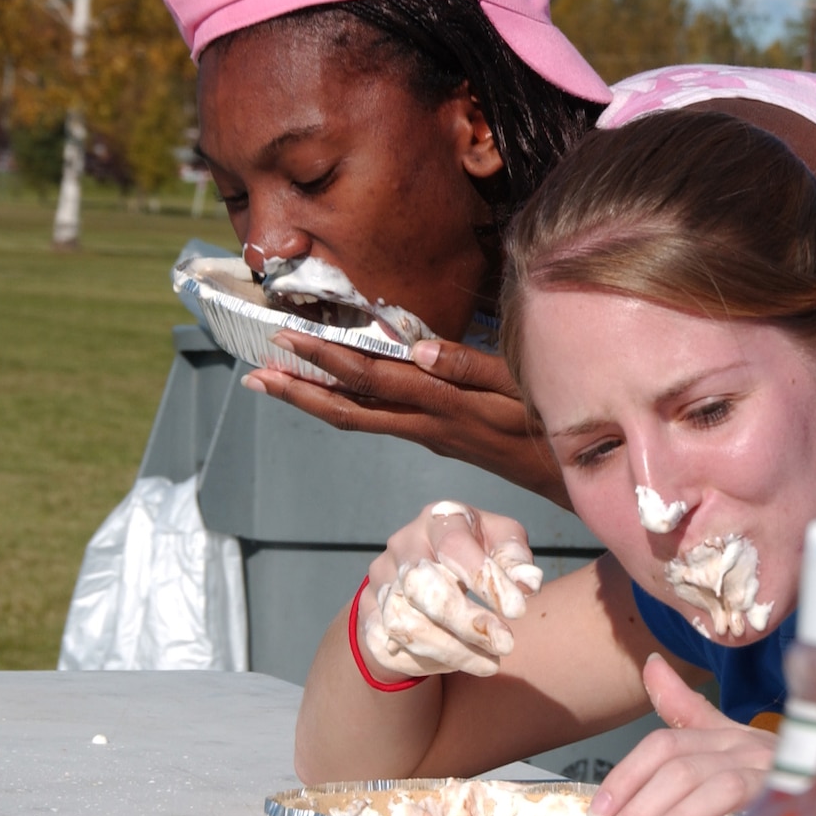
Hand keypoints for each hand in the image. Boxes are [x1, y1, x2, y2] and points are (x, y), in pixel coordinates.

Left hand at [241, 333, 568, 505]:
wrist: (562, 477)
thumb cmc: (546, 422)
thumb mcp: (517, 386)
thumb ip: (467, 365)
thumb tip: (414, 348)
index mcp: (442, 406)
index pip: (373, 378)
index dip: (326, 358)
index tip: (287, 339)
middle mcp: (425, 424)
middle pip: (348, 410)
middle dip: (298, 391)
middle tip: (253, 375)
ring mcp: (426, 434)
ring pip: (357, 418)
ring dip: (312, 400)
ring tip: (275, 382)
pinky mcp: (433, 436)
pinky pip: (376, 419)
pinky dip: (344, 403)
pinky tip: (331, 390)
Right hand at [358, 501, 543, 680]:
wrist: (426, 569)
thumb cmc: (476, 550)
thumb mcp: (501, 541)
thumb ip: (514, 558)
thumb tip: (528, 584)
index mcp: (437, 519)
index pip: (454, 547)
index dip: (486, 580)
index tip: (519, 611)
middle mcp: (402, 544)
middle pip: (422, 586)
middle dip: (466, 622)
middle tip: (505, 645)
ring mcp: (380, 579)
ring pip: (404, 622)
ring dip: (450, 650)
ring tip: (489, 663)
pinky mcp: (368, 612)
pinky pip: (387, 645)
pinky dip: (424, 662)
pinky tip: (456, 665)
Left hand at [588, 655, 775, 815]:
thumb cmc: (786, 779)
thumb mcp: (731, 746)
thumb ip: (687, 710)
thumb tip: (652, 664)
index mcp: (729, 736)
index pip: (667, 741)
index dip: (628, 773)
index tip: (599, 808)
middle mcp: (747, 745)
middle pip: (676, 762)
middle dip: (634, 804)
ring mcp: (769, 767)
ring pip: (702, 781)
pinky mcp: (787, 792)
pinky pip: (735, 800)